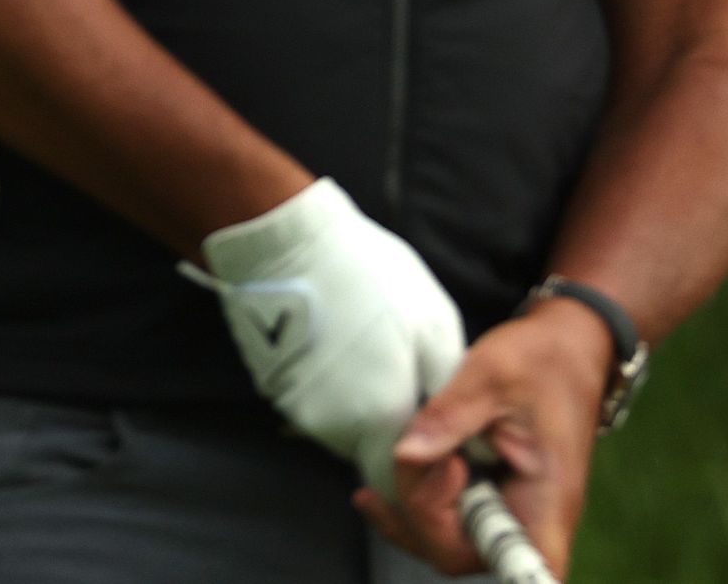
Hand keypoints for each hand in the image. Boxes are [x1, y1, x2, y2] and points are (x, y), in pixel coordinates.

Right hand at [182, 177, 465, 495]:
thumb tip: (455, 422)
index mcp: (380, 420)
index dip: (415, 464)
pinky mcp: (271, 384)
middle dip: (387, 422)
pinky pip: (311, 398)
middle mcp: (333, 428)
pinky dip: (326, 380)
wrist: (285, 245)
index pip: (397, 483)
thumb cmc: (366, 278)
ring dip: (355, 400)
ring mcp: (296, 407)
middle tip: (397, 369)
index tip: (426, 424)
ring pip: (339, 423)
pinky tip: (331, 336)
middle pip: (367, 448)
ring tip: (362, 345)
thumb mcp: (433, 323)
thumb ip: (446, 387)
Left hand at [354, 295, 613, 575]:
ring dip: (411, 505)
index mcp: (547, 504)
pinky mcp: (490, 500)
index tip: (451, 469)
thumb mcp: (492, 376)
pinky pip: (449, 519)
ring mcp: (508, 515)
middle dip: (420, 509)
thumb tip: (406, 454)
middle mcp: (531, 525)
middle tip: (410, 449)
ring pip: (446, 540)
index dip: (459, 536)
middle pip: (459, 553)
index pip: (511, 566)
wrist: (566, 349)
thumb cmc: (542, 362)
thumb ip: (450, 416)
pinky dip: (417, 500)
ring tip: (396, 457)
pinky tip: (384, 483)